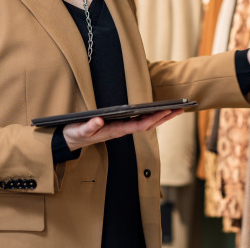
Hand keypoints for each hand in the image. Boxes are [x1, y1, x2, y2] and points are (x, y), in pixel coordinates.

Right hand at [63, 109, 183, 150]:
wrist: (70, 140)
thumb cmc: (76, 134)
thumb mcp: (79, 131)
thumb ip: (89, 127)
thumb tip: (99, 120)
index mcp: (114, 131)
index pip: (138, 125)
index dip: (153, 118)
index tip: (166, 111)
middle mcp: (120, 130)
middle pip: (147, 125)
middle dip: (163, 117)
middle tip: (180, 108)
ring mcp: (120, 128)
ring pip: (144, 123)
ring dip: (159, 117)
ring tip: (174, 109)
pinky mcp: (117, 125)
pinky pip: (137, 121)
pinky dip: (149, 116)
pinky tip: (156, 112)